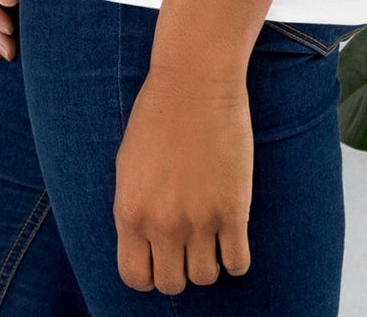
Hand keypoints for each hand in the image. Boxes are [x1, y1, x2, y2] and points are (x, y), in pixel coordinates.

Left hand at [113, 63, 252, 291]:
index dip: (150, 272)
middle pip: (172, 284)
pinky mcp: (233, 210)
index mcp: (129, 212)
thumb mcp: (129, 165)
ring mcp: (198, 220)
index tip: (161, 257)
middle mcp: (161, 224)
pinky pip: (238, 264)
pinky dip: (236, 258)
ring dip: (209, 261)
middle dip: (180, 269)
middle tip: (188, 245)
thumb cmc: (158, 113)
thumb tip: (145, 241)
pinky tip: (233, 236)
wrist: (195, 81)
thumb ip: (134, 208)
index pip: (135, 277)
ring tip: (212, 236)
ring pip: (205, 277)